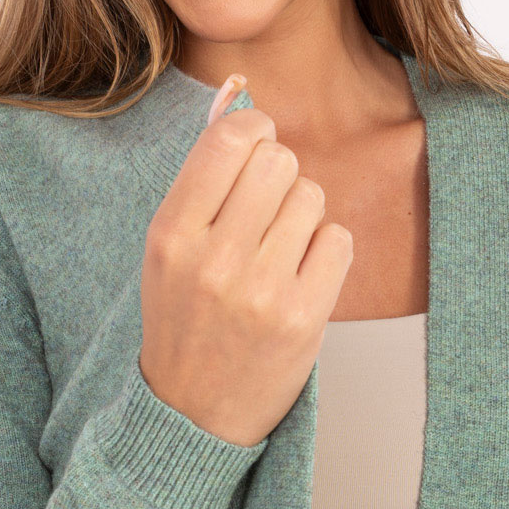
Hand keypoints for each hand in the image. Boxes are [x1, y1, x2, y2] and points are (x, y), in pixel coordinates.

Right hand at [138, 73, 353, 446]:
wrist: (193, 414)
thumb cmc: (185, 319)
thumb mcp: (170, 247)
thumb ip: (203, 175)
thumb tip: (241, 94)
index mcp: (171, 234)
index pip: (229, 139)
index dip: (254, 130)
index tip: (256, 148)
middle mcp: (213, 260)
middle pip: (279, 160)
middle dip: (280, 176)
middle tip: (267, 211)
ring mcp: (260, 291)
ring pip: (312, 196)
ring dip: (304, 216)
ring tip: (279, 252)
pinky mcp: (302, 318)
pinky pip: (338, 239)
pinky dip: (326, 252)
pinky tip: (300, 277)